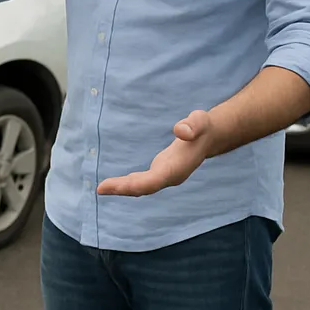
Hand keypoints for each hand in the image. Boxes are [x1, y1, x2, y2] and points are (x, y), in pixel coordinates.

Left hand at [97, 110, 215, 196]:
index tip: (117, 186)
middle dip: (123, 189)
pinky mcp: (160, 173)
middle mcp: (171, 177)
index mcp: (178, 168)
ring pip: (142, 187)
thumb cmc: (203, 128)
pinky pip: (141, 182)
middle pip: (145, 187)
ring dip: (122, 188)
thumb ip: (193, 125)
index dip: (135, 185)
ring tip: (102, 188)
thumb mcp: (200, 121)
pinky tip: (113, 185)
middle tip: (100, 188)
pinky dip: (127, 184)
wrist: (209, 137)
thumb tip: (181, 131)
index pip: (154, 181)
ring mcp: (165, 177)